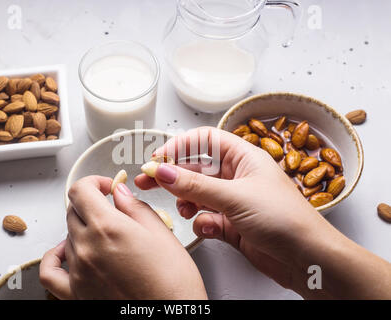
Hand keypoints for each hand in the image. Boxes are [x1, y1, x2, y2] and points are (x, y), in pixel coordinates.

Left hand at [40, 176, 206, 299]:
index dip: (94, 182)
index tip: (108, 187)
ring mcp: (78, 271)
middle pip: (74, 210)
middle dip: (92, 203)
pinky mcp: (75, 293)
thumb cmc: (173, 282)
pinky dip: (55, 255)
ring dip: (83, 227)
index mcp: (107, 228)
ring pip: (68, 234)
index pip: (80, 190)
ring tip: (106, 234)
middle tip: (112, 208)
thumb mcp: (161, 234)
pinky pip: (51, 270)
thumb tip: (120, 193)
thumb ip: (135, 207)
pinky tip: (67, 250)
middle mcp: (87, 247)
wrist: (172, 318)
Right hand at [135, 127, 338, 294]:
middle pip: (196, 169)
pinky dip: (203, 223)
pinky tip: (208, 228)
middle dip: (173, 176)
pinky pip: (206, 218)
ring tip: (184, 209)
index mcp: (244, 158)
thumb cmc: (285, 219)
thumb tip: (162, 170)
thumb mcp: (235, 197)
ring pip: (198, 195)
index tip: (158, 158)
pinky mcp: (233, 224)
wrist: (308, 259)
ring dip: (187, 202)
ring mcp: (234, 201)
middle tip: (147, 181)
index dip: (180, 146)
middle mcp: (238, 176)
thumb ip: (195, 185)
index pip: (204, 141)